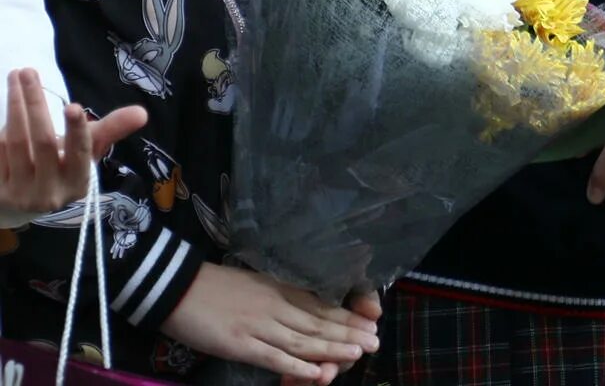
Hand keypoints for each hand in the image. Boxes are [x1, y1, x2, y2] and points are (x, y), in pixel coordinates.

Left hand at [0, 69, 145, 218]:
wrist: (23, 205)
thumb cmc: (63, 169)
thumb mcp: (89, 153)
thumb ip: (111, 130)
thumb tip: (142, 112)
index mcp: (78, 182)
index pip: (81, 152)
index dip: (77, 130)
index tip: (73, 107)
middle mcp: (49, 192)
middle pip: (42, 142)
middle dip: (35, 103)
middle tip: (28, 72)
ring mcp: (19, 194)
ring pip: (15, 143)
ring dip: (15, 106)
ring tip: (15, 78)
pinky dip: (3, 126)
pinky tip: (11, 106)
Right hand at [161, 263, 379, 382]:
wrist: (176, 286)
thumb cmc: (213, 286)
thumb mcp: (255, 284)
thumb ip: (278, 296)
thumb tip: (301, 307)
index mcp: (280, 290)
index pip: (321, 305)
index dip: (347, 317)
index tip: (371, 324)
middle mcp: (276, 306)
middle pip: (318, 323)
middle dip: (349, 334)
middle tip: (376, 342)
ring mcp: (259, 325)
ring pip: (302, 340)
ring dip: (331, 349)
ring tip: (357, 355)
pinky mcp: (239, 343)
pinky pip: (272, 357)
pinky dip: (295, 365)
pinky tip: (315, 372)